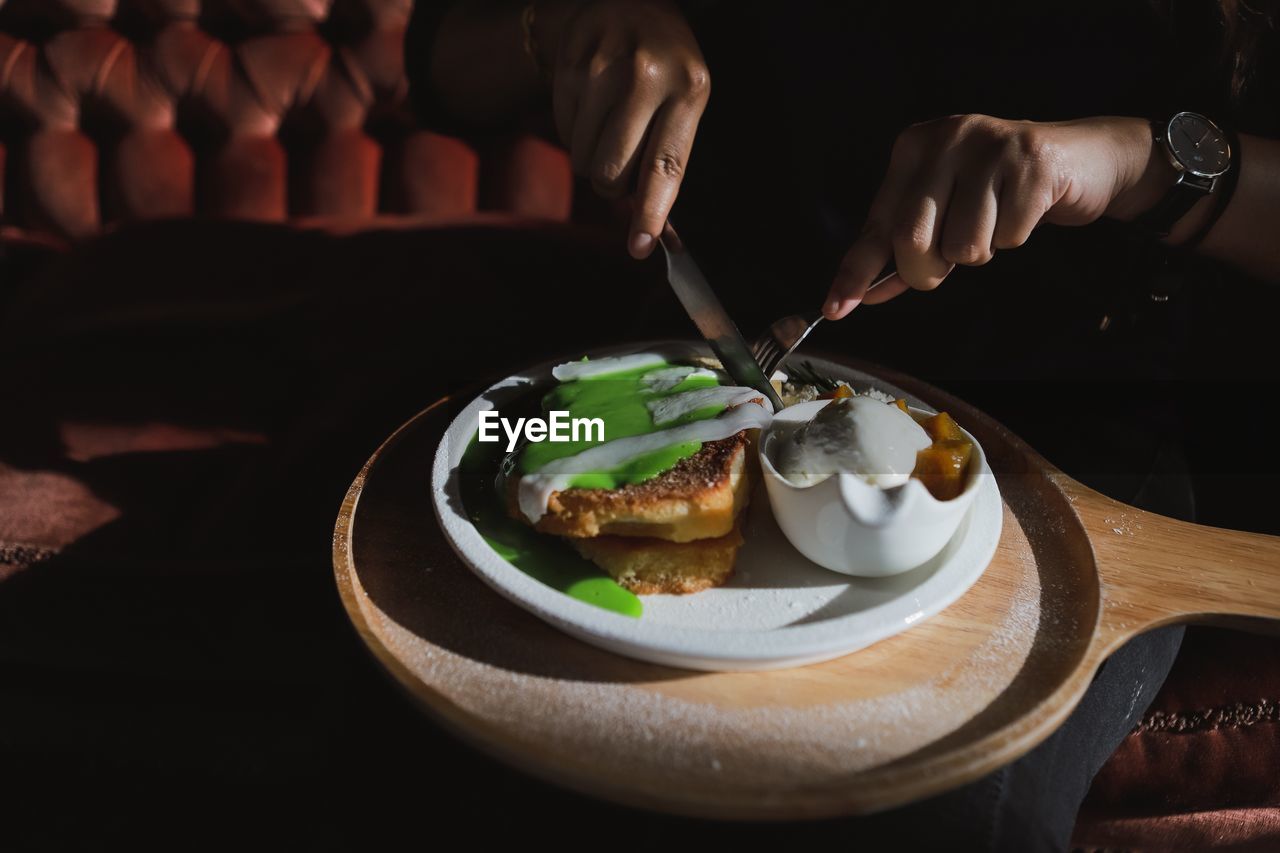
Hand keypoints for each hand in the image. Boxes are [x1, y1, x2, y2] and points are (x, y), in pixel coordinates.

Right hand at [541, 0, 709, 258]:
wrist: (633, 2)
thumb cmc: (667, 67)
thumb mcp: (685, 101)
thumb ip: (668, 159)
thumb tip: (654, 231)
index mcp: (688, 91)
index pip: (665, 166)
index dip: (650, 212)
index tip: (640, 246)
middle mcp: (646, 76)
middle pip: (612, 170)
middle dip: (611, 183)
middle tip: (619, 166)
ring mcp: (604, 67)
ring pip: (582, 155)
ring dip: (590, 158)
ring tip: (608, 126)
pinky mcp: (572, 63)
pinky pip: (563, 129)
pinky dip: (574, 131)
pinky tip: (591, 106)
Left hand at [823, 115, 1159, 318]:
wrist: (1082, 159)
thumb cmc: (1000, 191)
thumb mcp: (945, 211)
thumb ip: (903, 250)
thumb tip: (861, 296)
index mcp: (915, 148)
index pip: (877, 225)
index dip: (856, 272)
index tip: (834, 310)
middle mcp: (947, 138)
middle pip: (913, 238)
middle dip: (929, 270)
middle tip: (951, 259)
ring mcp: (990, 147)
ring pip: (963, 245)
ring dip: (980, 251)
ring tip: (995, 220)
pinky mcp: (1032, 164)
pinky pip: (1007, 238)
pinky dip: (1015, 238)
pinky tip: (1025, 210)